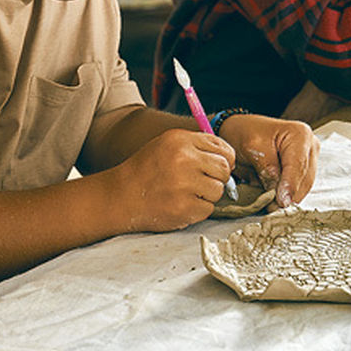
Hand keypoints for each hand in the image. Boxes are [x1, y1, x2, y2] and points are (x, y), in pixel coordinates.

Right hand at [109, 128, 235, 231]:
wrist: (121, 196)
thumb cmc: (146, 171)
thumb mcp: (166, 146)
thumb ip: (196, 147)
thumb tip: (230, 159)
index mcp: (180, 140)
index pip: (222, 148)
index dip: (225, 160)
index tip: (217, 167)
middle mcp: (184, 159)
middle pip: (224, 169)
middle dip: (217, 178)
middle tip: (200, 183)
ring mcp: (184, 184)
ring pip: (218, 190)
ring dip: (206, 195)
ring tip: (185, 193)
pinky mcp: (184, 207)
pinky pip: (208, 209)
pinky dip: (197, 210)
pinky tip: (180, 204)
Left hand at [218, 114, 318, 206]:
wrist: (241, 130)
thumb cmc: (246, 132)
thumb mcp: (252, 148)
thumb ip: (267, 169)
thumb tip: (278, 193)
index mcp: (300, 135)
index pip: (298, 165)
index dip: (290, 186)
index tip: (282, 202)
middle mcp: (310, 147)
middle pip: (305, 178)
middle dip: (290, 195)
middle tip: (273, 209)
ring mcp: (308, 159)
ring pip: (303, 187)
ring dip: (288, 198)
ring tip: (271, 207)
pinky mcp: (302, 170)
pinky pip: (298, 188)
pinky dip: (286, 195)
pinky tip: (274, 201)